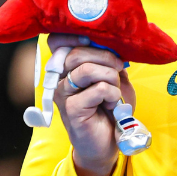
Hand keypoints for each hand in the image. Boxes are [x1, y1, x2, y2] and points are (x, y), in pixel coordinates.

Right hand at [49, 34, 134, 175]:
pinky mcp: (71, 109)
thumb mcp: (115, 77)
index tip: (94, 39)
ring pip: (86, 69)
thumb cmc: (111, 106)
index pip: (57, 40)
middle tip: (119, 69)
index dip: (74, 34)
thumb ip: (110, 59)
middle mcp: (59, 78)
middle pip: (77, 52)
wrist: (110, 140)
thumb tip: (113, 41)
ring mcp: (62, 94)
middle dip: (106, 57)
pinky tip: (112, 104)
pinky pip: (97, 89)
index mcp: (67, 67)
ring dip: (110, 77)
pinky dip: (113, 94)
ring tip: (115, 90)